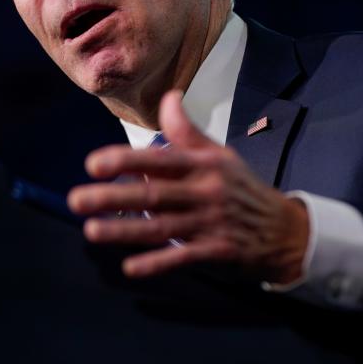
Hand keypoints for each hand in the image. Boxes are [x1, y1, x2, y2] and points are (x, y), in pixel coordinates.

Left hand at [67, 90, 309, 283]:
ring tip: (92, 231)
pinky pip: (183, 258)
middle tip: (77, 199)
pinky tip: (130, 267)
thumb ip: (187, 131)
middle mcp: (207, 191)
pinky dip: (158, 263)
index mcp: (205, 164)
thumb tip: (169, 96)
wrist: (285, 230)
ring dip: (125, 230)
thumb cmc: (243, 189)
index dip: (126, 160)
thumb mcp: (220, 155)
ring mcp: (212, 223)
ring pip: (162, 228)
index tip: (94, 164)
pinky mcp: (218, 252)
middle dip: (114, 197)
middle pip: (155, 194)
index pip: (161, 158)